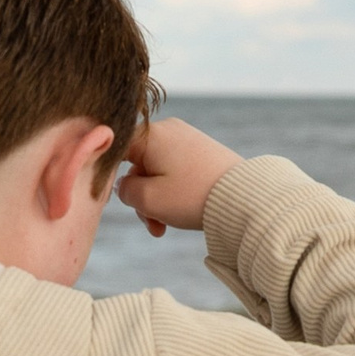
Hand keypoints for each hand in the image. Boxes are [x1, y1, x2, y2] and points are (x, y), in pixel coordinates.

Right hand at [117, 118, 244, 238]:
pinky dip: (173, 192)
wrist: (244, 197)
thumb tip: (123, 185)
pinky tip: (180, 213)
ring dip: (157, 200)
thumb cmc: (193, 197)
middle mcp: (167, 129)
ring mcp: (186, 138)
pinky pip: (176, 170)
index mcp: (149, 134)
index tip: (117, 200)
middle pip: (138, 164)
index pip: (114, 149)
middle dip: (141, 198)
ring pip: (157, 171)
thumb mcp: (149, 200)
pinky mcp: (201, 151)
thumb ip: (125, 191)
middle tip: (153, 225)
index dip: (109, 176)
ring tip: (166, 226)